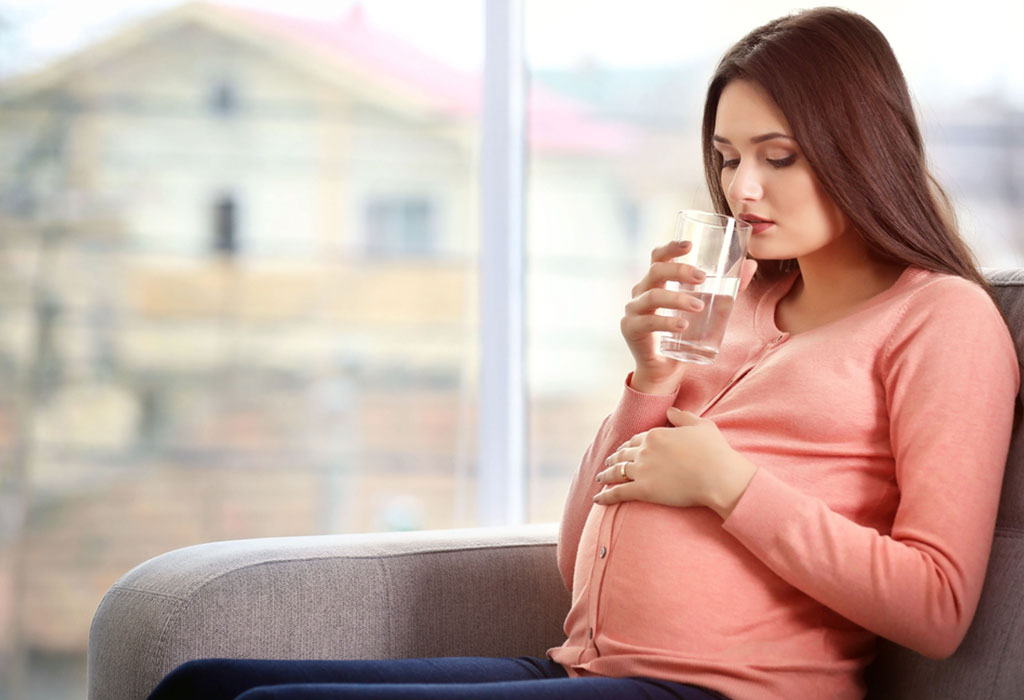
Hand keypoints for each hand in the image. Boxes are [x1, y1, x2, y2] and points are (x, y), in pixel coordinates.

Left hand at [593, 407, 756, 518]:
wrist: (718, 476)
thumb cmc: (714, 451)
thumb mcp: (700, 425)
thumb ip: (683, 416)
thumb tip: (670, 410)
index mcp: (656, 434)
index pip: (636, 439)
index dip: (628, 445)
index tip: (624, 449)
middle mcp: (644, 450)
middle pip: (623, 454)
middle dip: (614, 458)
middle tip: (608, 462)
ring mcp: (641, 470)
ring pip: (616, 472)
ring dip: (606, 475)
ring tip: (600, 478)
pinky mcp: (643, 490)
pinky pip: (618, 493)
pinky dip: (605, 496)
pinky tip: (597, 499)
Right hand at [622, 243, 756, 393]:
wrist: (665, 369)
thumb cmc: (685, 334)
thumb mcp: (708, 308)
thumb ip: (727, 289)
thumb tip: (751, 265)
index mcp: (656, 282)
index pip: (658, 258)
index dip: (671, 248)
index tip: (690, 245)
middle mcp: (641, 292)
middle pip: (656, 272)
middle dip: (680, 271)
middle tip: (702, 278)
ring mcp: (633, 310)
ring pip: (653, 296)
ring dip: (677, 299)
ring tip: (699, 306)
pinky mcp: (630, 329)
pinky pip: (648, 322)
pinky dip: (666, 322)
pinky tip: (682, 325)